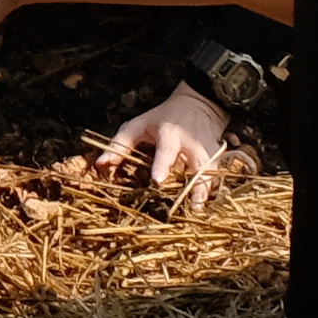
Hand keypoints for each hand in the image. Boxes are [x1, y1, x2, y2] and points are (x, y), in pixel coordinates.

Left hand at [91, 86, 238, 213]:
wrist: (199, 104)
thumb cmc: (162, 118)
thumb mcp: (138, 125)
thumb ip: (120, 145)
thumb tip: (100, 165)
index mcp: (170, 135)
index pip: (166, 151)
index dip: (162, 165)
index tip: (157, 181)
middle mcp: (191, 146)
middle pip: (195, 168)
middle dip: (191, 188)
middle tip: (183, 209)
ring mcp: (208, 154)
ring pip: (209, 177)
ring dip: (202, 195)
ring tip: (194, 213)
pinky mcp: (217, 162)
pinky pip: (215, 182)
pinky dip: (210, 196)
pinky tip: (201, 210)